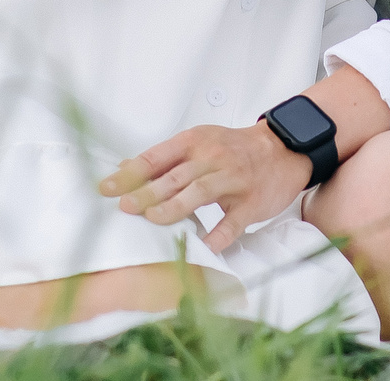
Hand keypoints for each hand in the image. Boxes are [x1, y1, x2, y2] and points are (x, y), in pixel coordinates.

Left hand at [101, 123, 312, 251]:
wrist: (282, 150)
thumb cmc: (234, 149)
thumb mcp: (198, 143)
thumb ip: (164, 159)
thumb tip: (125, 168)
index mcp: (195, 142)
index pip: (156, 156)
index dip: (131, 173)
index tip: (107, 188)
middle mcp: (213, 158)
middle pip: (176, 175)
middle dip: (148, 191)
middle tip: (125, 207)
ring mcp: (234, 179)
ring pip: (200, 192)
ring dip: (175, 207)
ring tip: (153, 220)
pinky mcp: (251, 202)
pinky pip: (233, 221)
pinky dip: (218, 234)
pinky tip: (203, 247)